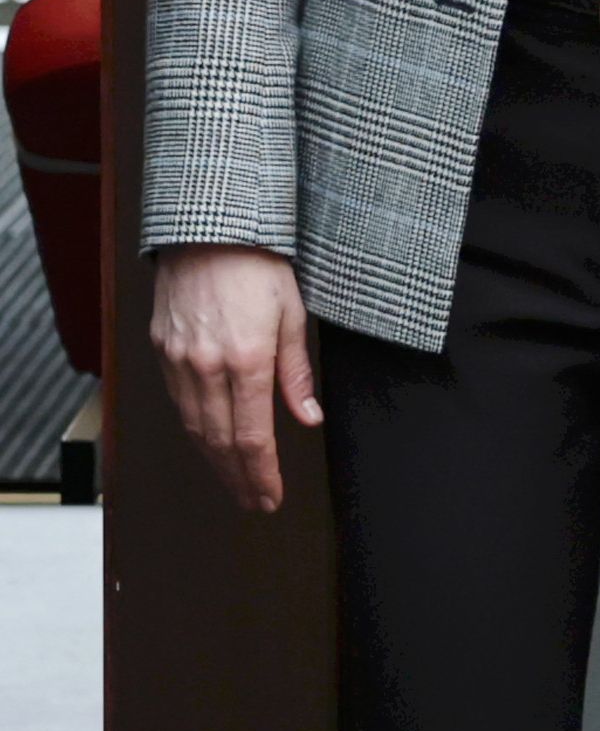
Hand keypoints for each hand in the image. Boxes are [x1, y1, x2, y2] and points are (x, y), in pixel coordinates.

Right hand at [150, 243, 320, 514]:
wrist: (206, 227)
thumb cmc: (258, 264)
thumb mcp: (293, 315)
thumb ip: (295, 373)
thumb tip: (308, 419)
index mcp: (245, 360)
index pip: (252, 437)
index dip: (262, 475)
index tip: (271, 498)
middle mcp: (206, 366)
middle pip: (220, 442)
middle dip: (239, 479)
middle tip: (255, 503)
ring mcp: (178, 359)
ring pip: (194, 427)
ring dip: (215, 462)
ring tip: (235, 484)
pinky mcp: (161, 348)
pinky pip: (178, 402)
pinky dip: (195, 430)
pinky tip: (210, 443)